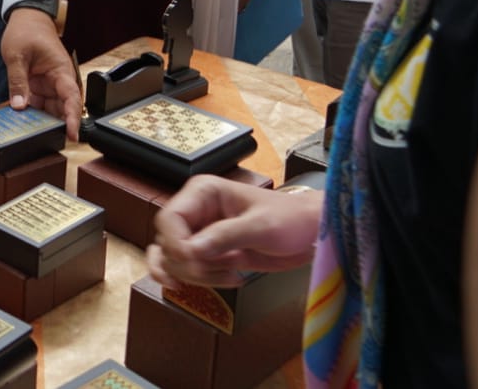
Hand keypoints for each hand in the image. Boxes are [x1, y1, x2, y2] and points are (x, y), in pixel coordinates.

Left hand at [1, 7, 81, 140]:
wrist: (27, 19)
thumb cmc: (27, 31)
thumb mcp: (17, 55)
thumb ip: (17, 81)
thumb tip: (19, 106)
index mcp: (61, 71)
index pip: (72, 98)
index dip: (73, 118)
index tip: (72, 135)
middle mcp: (59, 81)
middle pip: (62, 109)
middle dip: (56, 126)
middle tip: (44, 141)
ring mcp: (49, 86)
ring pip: (50, 110)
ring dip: (42, 122)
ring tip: (29, 133)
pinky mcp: (40, 88)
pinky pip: (39, 106)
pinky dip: (32, 114)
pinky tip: (22, 123)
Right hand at [148, 175, 321, 288]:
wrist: (309, 233)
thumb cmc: (290, 220)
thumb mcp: (261, 226)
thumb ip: (225, 236)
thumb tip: (190, 251)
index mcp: (202, 193)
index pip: (169, 219)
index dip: (176, 244)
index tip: (195, 262)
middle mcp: (194, 211)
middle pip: (168, 243)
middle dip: (192, 263)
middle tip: (227, 268)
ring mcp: (198, 233)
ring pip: (173, 259)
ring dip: (197, 275)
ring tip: (231, 273)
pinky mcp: (206, 252)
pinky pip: (183, 268)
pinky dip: (192, 280)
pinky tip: (211, 284)